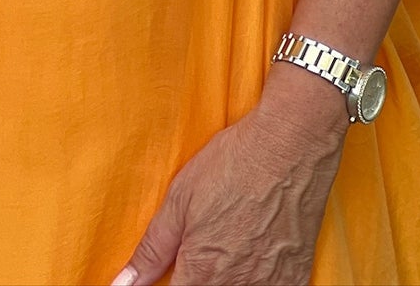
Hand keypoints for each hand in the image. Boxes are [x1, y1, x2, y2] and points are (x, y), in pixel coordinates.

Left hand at [110, 81, 345, 285]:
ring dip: (226, 280)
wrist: (290, 146)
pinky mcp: (298, 278)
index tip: (173, 273)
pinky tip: (254, 257)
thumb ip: (151, 251)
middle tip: (202, 253)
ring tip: (226, 252)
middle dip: (196, 281)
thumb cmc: (232, 166)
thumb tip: (121, 285)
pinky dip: (258, 281)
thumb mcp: (179, 200)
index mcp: (203, 273)